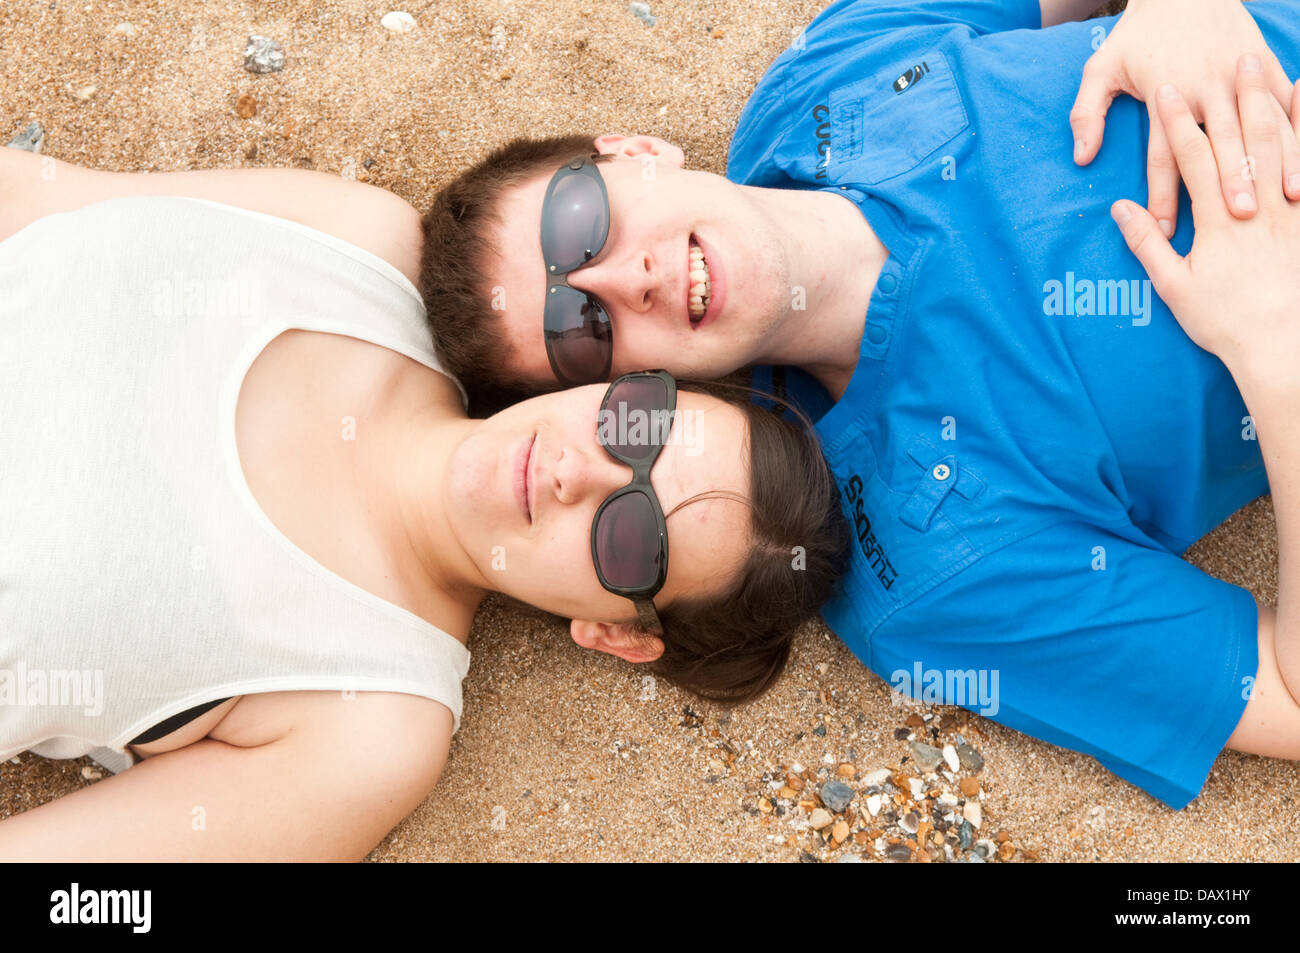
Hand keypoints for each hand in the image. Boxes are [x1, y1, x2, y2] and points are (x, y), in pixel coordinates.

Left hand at [1071, 0, 1299, 235]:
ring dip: (1274, 163)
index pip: (1164, 157)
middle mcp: (1205, 87)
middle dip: (1230, 183)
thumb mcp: (1101, 69)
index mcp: (1166, 96)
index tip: (1167, 231)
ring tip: (1285, 199)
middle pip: (1219, 145)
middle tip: (1239, 221)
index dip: (1164, 196)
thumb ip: (1087, 113)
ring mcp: (1239, 76)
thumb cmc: (1138, 36)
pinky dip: (1298, 131)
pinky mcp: (1265, 64)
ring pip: (1260, 127)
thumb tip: (1082, 158)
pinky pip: (1284, 102)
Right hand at [1110, 57, 1299, 393]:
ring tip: (1262, 68)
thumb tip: (1122, 208)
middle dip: (1230, 96)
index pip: (1191, 157)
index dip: (1174, 122)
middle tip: (1224, 59)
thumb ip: (1148, 244)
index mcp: (1217, 220)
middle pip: (1241, 137)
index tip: (1162, 91)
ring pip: (1280, 142)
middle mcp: (1256, 204)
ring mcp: (1290, 209)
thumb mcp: (1174, 288)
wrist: (1282, 345)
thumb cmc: (1223, 321)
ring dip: (1269, 102)